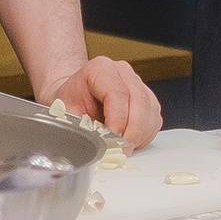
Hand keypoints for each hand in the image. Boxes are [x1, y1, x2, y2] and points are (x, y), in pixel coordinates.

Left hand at [43, 58, 162, 151]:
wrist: (75, 97)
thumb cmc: (70, 103)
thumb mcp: (66, 113)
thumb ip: (81, 127)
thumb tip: (96, 147)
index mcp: (101, 69)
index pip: (118, 93)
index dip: (118, 120)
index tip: (112, 140)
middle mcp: (123, 72)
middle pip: (139, 101)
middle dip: (132, 131)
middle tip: (122, 150)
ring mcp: (138, 83)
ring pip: (150, 110)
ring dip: (140, 134)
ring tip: (124, 148)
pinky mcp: (147, 98)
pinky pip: (154, 118)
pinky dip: (145, 135)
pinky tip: (131, 142)